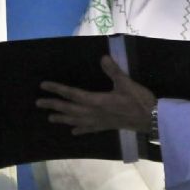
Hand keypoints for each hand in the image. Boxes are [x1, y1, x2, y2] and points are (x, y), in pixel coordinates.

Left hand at [37, 55, 156, 134]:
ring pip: (76, 120)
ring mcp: (99, 121)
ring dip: (62, 118)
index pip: (72, 94)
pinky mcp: (106, 127)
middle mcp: (94, 112)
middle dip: (53, 105)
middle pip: (69, 109)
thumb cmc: (139, 100)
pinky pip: (89, 129)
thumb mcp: (126, 83)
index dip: (57, 89)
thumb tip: (103, 57)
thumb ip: (113, 71)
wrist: (151, 119)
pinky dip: (80, 129)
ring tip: (50, 118)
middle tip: (38, 103)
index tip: (43, 86)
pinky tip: (74, 131)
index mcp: (96, 100)